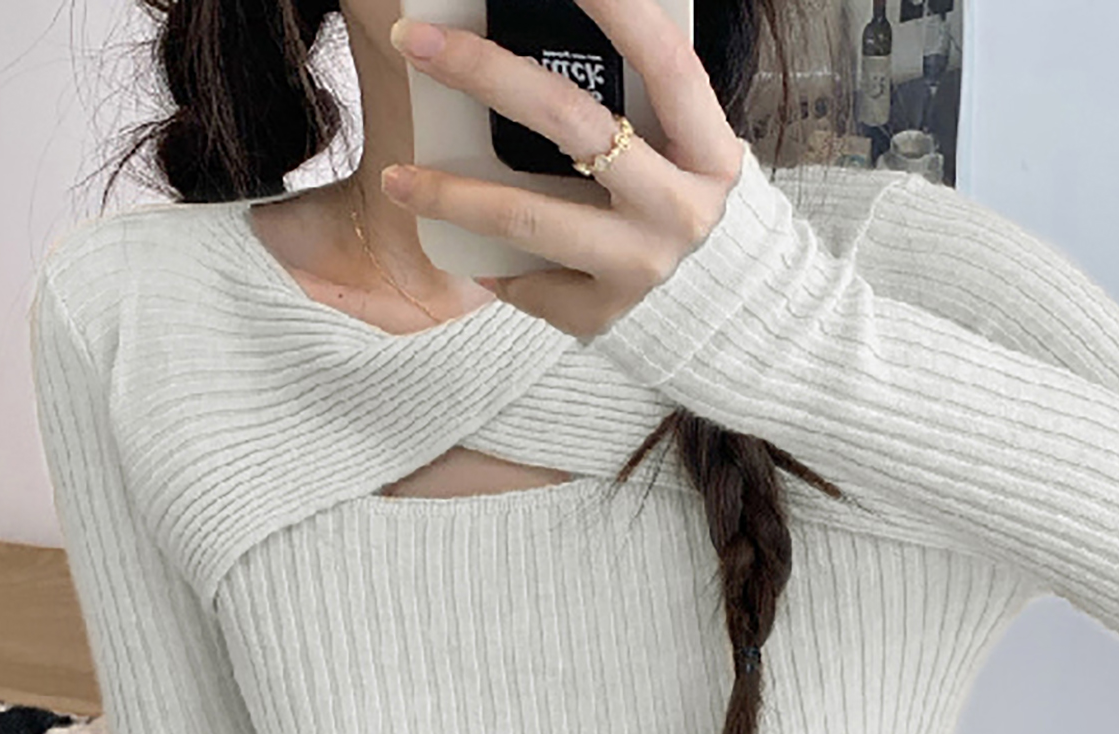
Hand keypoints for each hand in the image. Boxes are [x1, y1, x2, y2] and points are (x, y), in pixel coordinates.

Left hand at [384, 0, 745, 338]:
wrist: (721, 316)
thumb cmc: (679, 203)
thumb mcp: (681, 147)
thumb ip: (635, 97)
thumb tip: (546, 25)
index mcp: (709, 152)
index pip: (665, 62)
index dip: (617, 7)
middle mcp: (682, 210)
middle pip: (573, 125)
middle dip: (485, 74)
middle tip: (417, 43)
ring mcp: (644, 267)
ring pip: (530, 218)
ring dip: (452, 195)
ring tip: (397, 177)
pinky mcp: (606, 315)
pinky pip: (529, 281)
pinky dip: (492, 265)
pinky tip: (470, 253)